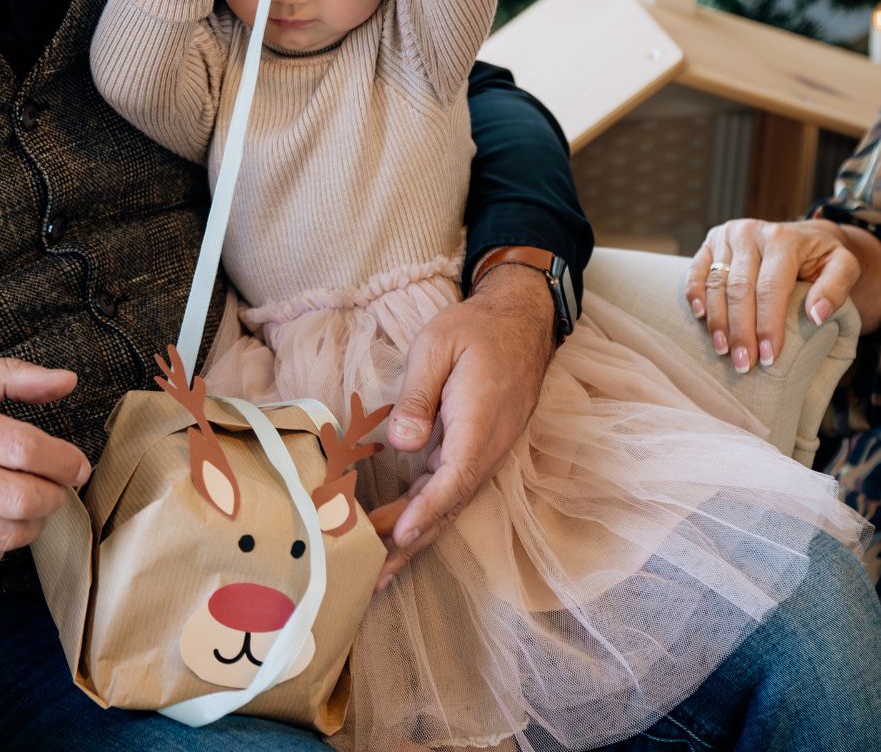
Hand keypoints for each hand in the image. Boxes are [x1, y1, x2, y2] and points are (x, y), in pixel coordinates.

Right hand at [0, 354, 89, 576]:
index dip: (64, 462)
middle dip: (55, 496)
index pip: (24, 449)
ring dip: (31, 524)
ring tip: (27, 506)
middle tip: (58, 488)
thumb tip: (67, 382)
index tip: (77, 466)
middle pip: (22, 498)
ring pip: (4, 534)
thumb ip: (8, 377)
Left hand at [368, 265, 555, 588]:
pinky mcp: (476, 450)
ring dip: (415, 535)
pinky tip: (401, 533)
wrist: (520, 320)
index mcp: (479, 424)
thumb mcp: (439, 346)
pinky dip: (425, 515)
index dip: (425, 510)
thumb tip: (400, 441)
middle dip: (410, 540)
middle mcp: (487, 448)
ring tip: (379, 568)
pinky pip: (450, 490)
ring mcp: (485, 452)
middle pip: (448, 504)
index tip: (398, 535)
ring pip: (448, 503)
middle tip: (371, 571)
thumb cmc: (476, 329)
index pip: (452, 478)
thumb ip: (418, 394)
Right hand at [686, 218, 860, 372]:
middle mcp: (750, 233)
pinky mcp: (709, 242)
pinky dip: (694, 295)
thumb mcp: (843, 266)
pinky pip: (695, 272)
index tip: (769, 357)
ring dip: (717, 321)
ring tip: (723, 350)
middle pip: (739, 288)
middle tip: (744, 363)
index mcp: (783, 239)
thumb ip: (836, 288)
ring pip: (715, 283)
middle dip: (740, 330)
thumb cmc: (819, 258)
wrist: (800, 234)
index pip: (771, 287)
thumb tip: (816, 316)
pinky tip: (700, 318)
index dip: (768, 324)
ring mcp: (726, 236)